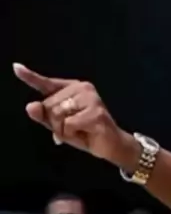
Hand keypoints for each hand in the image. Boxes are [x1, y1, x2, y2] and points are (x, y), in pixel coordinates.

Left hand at [13, 64, 135, 166]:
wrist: (113, 146)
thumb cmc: (86, 133)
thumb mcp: (61, 126)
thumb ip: (44, 116)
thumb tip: (30, 106)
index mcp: (73, 88)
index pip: (47, 83)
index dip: (30, 77)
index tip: (16, 68)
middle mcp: (82, 88)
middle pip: (49, 105)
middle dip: (55, 123)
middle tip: (73, 128)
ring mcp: (90, 99)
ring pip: (57, 114)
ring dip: (64, 129)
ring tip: (81, 130)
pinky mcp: (95, 113)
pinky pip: (69, 124)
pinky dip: (73, 134)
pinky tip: (86, 133)